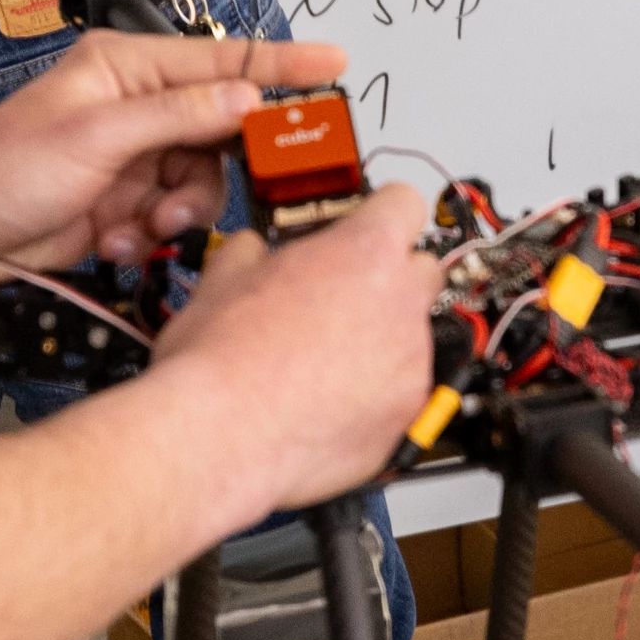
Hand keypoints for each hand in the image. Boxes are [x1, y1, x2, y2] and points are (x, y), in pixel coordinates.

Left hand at [0, 31, 350, 274]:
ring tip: (144, 223)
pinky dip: (153, 231)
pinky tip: (116, 237)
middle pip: (222, 130)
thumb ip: (178, 115)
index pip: (223, 59)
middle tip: (194, 195)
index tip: (334, 64)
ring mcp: (133, 155)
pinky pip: (175, 213)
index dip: (282, 63)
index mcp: (127, 68)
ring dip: (181, 208)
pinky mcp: (127, 200)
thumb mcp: (95, 136)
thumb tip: (244, 98)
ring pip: (204, 179)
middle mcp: (135, 107)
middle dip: (214, 170)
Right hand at [156, 181, 445, 519]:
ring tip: (320, 365)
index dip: (380, 214)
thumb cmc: (219, 362)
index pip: (405, 202)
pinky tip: (327, 404)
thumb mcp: (222, 277)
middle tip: (338, 301)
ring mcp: (411, 364)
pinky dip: (375, 396)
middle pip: (421, 270)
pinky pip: (403, 394)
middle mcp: (402, 303)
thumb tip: (251, 252)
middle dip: (387, 281)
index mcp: (366, 251)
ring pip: (412, 338)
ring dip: (380, 343)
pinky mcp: (406, 417)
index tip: (364, 229)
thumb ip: (254, 251)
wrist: (219, 437)